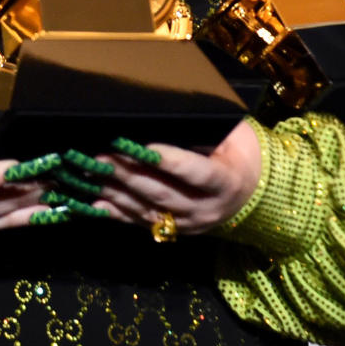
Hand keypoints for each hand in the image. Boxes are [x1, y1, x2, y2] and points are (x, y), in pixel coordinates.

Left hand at [93, 121, 262, 233]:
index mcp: (227, 182)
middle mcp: (207, 209)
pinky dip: (116, 212)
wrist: (254, 190)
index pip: (196, 173)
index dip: (170, 161)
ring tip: (89, 173)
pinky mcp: (174, 231)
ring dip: (115, 192)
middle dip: (129, 174)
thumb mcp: (234, 135)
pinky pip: (141, 222)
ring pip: (148, 210)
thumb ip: (206, 130)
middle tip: (101, 156)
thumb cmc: (240, 151)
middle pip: (163, 193)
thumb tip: (168, 114)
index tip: (142, 147)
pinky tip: (93, 203)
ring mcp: (189, 225)